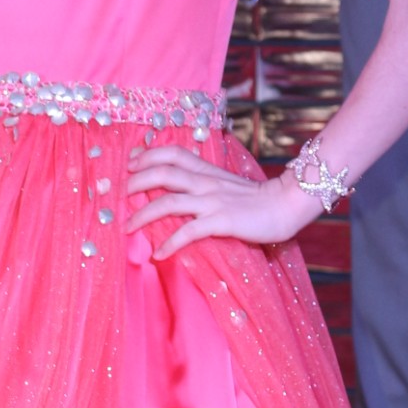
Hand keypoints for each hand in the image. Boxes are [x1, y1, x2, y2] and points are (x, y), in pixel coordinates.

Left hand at [127, 146, 314, 259]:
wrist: (288, 204)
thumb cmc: (258, 199)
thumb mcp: (227, 183)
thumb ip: (205, 181)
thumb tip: (182, 186)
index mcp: (207, 171)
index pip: (172, 153)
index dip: (147, 155)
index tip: (130, 163)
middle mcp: (205, 182)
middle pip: (162, 172)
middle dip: (135, 181)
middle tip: (120, 195)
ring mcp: (212, 201)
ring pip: (168, 201)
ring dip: (142, 215)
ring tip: (128, 227)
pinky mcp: (221, 221)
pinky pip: (188, 232)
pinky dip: (170, 244)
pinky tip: (158, 254)